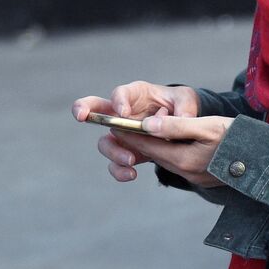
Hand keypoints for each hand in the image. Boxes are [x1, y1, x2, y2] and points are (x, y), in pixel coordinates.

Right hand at [71, 82, 203, 182]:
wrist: (182, 123)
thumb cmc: (180, 104)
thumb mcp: (186, 100)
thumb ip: (185, 108)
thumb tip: (182, 121)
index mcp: (136, 95)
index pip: (121, 94)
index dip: (119, 102)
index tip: (124, 114)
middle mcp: (122, 113)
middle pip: (95, 109)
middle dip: (84, 109)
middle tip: (82, 116)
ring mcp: (122, 133)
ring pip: (105, 142)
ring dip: (113, 152)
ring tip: (129, 159)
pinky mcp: (128, 151)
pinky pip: (116, 163)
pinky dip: (120, 170)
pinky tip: (131, 174)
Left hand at [117, 113, 234, 188]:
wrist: (267, 159)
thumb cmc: (239, 137)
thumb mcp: (208, 126)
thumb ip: (176, 126)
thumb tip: (147, 125)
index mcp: (184, 160)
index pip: (148, 145)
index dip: (130, 133)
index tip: (114, 123)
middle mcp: (187, 172)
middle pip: (155, 154)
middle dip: (137, 141)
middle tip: (120, 127)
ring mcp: (195, 177)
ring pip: (165, 159)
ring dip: (152, 147)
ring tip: (139, 134)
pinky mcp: (203, 177)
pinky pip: (178, 163)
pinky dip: (168, 152)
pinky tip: (167, 145)